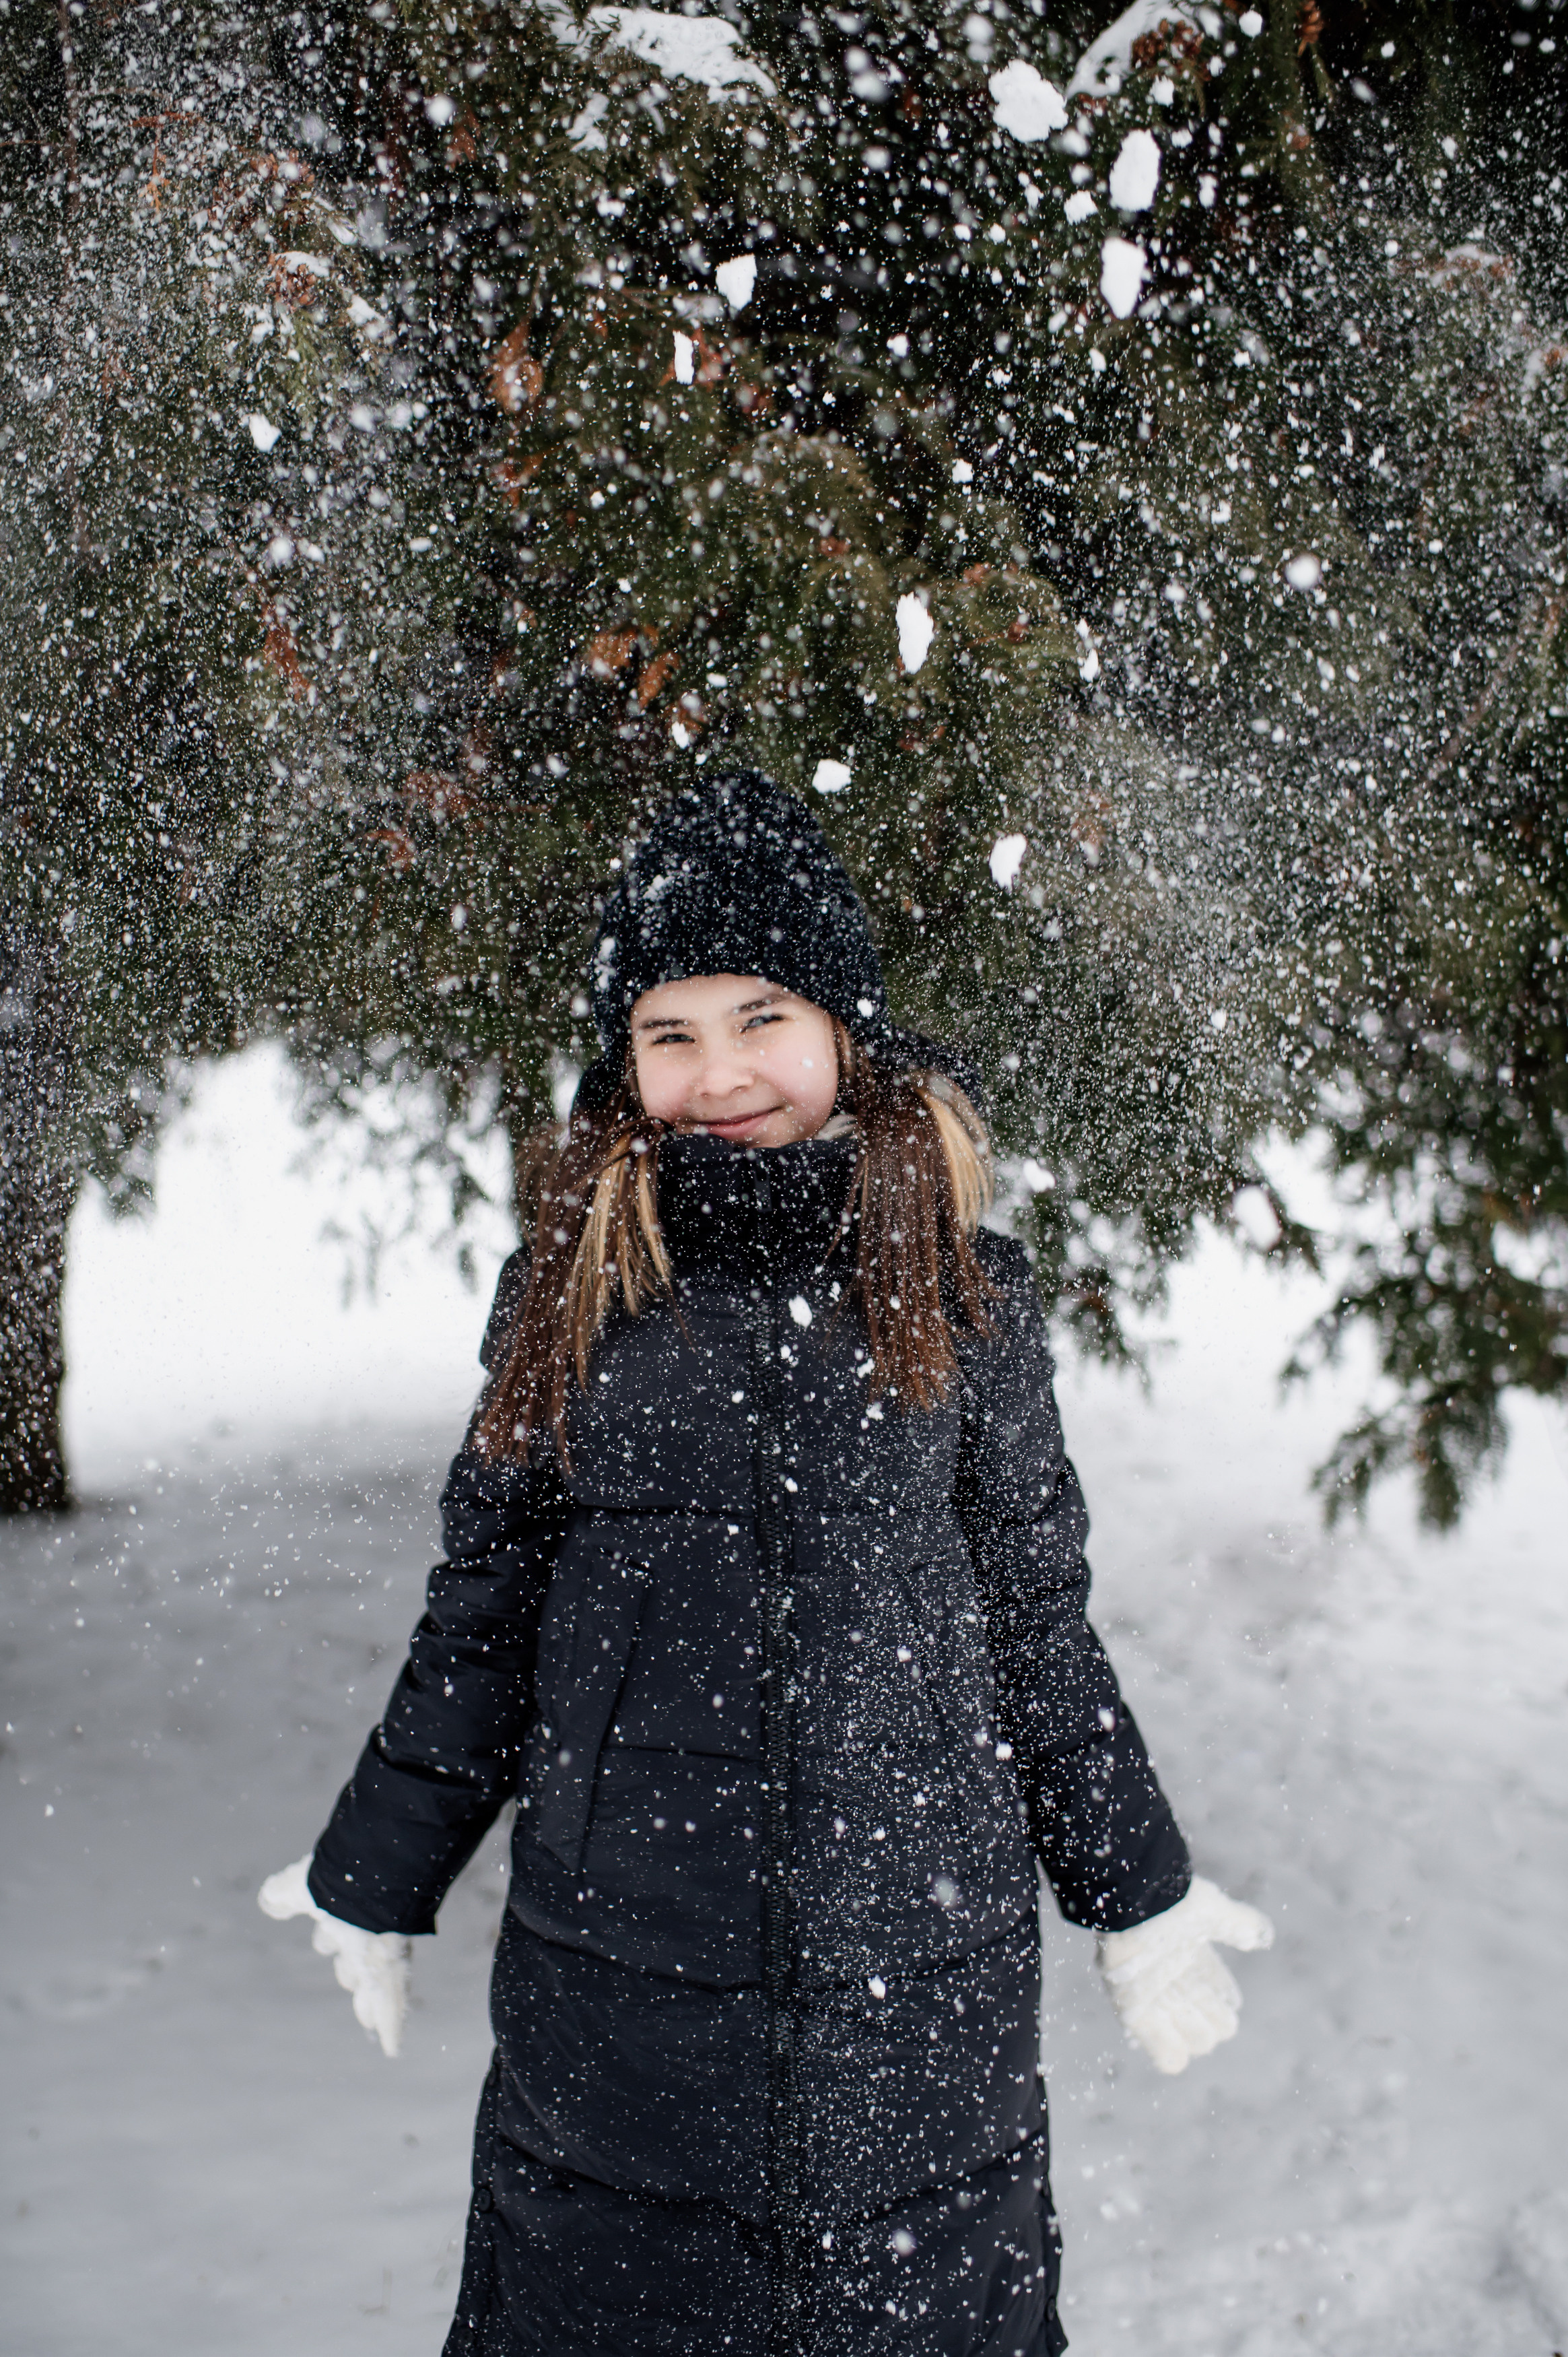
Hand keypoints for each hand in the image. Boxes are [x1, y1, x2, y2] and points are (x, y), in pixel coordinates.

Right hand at [258, 1854, 410, 2058]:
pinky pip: (392, 2005)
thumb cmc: (338, 1879)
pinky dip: (392, 2026)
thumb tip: (269, 1899)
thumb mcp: (300, 1887)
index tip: (326, 1940)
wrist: (374, 1880)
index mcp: (342, 1914)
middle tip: (350, 1983)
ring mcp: (382, 1954)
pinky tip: (393, 2048)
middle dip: (351, 1972)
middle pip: (356, 1960)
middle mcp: (365, 1933)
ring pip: (375, 1987)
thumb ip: (284, 1895)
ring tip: (369, 2021)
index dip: (327, 1937)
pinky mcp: (393, 1971)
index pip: (332, 1932)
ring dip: (370, 2004)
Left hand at [1096, 1875, 1272, 2074]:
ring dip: (1195, 2037)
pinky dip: (1167, 2053)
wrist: (1133, 1900)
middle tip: (1209, 2009)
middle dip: (1212, 2022)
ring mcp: (1152, 1994)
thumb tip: (1266, 1937)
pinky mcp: (1130, 2006)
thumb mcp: (1214, 1912)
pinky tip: (1177, 2056)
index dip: (1225, 2000)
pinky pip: (1153, 2042)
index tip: (1229, 2001)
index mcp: (1192, 1957)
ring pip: (1184, 2036)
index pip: (1217, 1991)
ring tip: (1196, 2028)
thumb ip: (1240, 1925)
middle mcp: (1173, 1979)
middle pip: (1204, 2019)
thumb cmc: (1173, 1903)